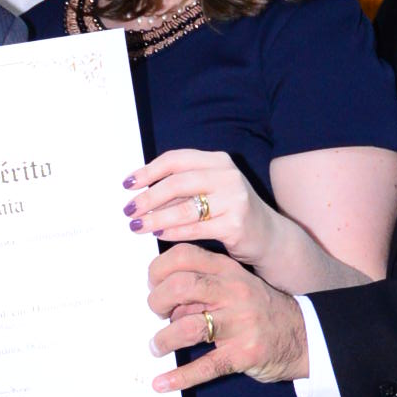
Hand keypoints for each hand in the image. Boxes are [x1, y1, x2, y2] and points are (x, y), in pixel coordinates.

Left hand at [125, 147, 272, 267]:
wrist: (268, 236)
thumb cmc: (230, 212)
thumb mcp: (209, 191)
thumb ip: (181, 188)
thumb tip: (140, 192)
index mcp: (218, 161)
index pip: (176, 159)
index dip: (148, 171)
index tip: (128, 184)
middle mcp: (228, 176)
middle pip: (177, 183)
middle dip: (148, 197)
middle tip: (128, 210)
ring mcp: (234, 199)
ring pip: (184, 208)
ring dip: (156, 218)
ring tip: (138, 226)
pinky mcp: (236, 224)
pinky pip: (195, 228)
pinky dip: (173, 232)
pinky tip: (159, 234)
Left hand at [147, 246, 306, 388]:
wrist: (305, 336)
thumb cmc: (261, 310)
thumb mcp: (237, 285)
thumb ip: (204, 286)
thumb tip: (163, 297)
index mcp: (228, 271)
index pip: (184, 256)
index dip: (158, 269)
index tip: (152, 284)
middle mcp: (233, 292)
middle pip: (180, 287)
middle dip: (156, 302)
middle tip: (156, 314)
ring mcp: (239, 324)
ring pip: (187, 328)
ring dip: (163, 340)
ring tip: (157, 347)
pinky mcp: (243, 354)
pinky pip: (205, 366)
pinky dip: (179, 378)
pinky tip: (162, 384)